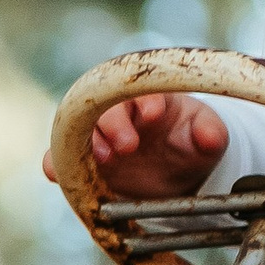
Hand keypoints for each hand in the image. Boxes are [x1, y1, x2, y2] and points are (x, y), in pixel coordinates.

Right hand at [48, 91, 228, 199]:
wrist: (174, 176)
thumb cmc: (190, 145)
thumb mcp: (206, 140)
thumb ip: (210, 135)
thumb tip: (210, 135)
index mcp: (150, 97)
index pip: (143, 89)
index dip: (146, 99)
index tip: (155, 114)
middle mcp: (119, 111)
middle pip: (107, 106)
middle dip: (115, 123)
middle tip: (128, 145)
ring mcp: (98, 135)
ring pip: (80, 129)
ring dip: (86, 142)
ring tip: (100, 159)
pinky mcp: (83, 160)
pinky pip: (61, 156)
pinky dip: (55, 162)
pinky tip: (53, 172)